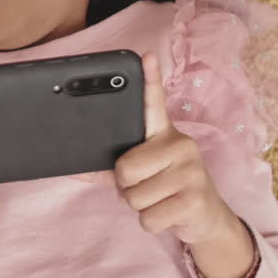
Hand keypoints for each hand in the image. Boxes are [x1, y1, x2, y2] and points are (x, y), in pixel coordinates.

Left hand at [115, 53, 254, 277]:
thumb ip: (110, 167)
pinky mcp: (194, 198)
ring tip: (159, 200)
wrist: (207, 220)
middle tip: (146, 186)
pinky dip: (150, 222)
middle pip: (124, 169)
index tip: (145, 55)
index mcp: (163, 135)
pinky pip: (147, 216)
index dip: (149, 80)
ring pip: (134, 196)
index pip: (154, 104)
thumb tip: (70, 168)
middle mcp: (180, 145)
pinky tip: (169, 214)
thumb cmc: (165, 189)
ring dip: (140, 206)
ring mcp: (190, 170)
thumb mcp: (141, 174)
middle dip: (126, 187)